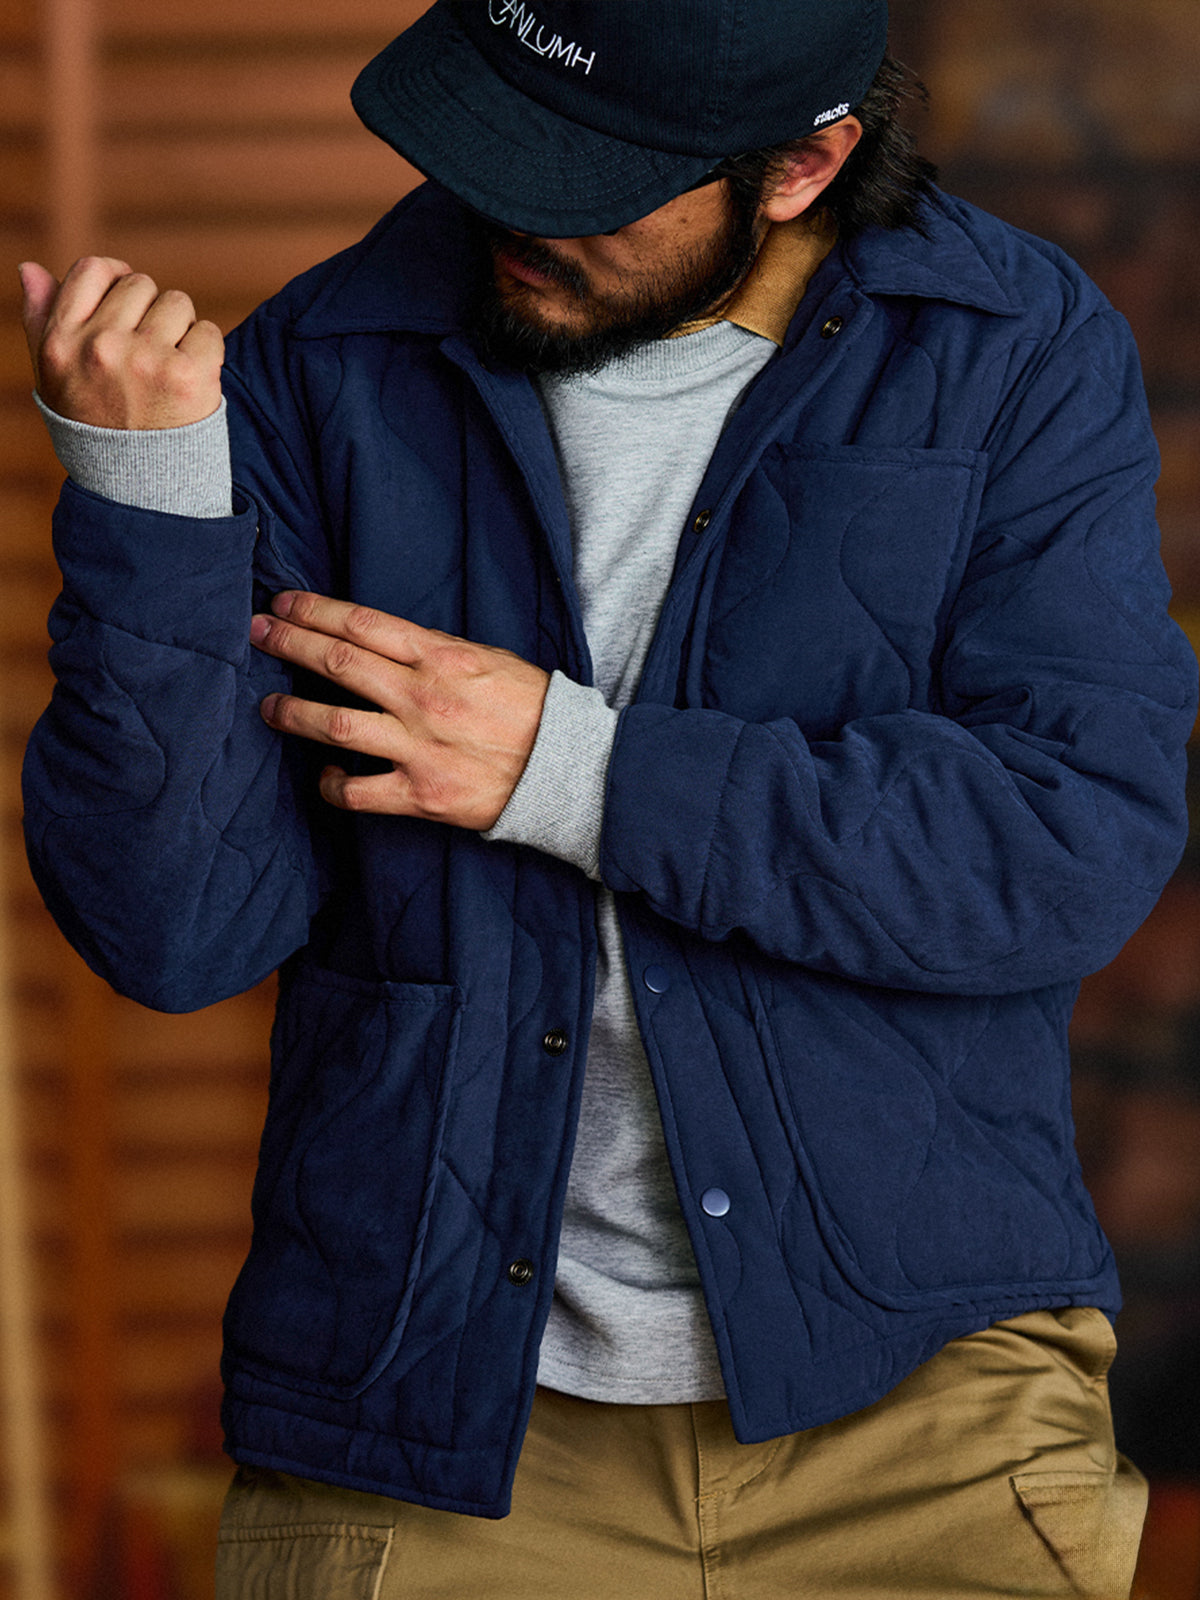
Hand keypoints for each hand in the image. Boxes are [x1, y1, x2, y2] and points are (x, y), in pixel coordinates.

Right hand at [18, 257, 223, 428]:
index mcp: (61, 342)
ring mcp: (145, 360)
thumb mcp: (54, 377)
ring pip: (178, 303)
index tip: (129, 305)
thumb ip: (40, 319)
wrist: (139, 491)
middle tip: (148, 357)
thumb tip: (31, 268)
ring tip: (167, 372)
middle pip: (141, 285)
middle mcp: (100, 347)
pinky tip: (191, 383)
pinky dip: (208, 353)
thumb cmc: (96, 427)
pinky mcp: (189, 376)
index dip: (116, 278)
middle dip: (151, 312)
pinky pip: (208, 331)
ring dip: (181, 330)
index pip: (92, 269)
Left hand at [250, 592, 549, 830]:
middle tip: (258, 633)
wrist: (571, 771)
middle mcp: (423, 698)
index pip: (363, 624)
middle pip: (338, 662)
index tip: (284, 604)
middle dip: (289, 643)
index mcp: (443, 658)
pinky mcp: (421, 794)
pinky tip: (325, 776)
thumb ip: (437, 653)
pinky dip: (333, 785)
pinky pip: (358, 791)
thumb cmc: (534, 711)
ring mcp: (419, 747)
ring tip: (269, 707)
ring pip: (334, 725)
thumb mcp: (490, 662)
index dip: (315, 610)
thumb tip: (387, 644)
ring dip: (293, 713)